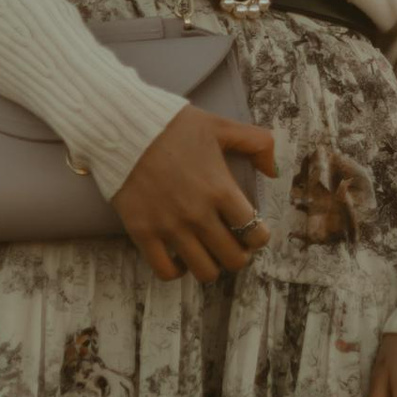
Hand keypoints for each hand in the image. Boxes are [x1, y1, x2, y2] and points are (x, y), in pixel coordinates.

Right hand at [111, 103, 277, 281]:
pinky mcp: (142, 232)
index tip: (252, 230)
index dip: (259, 236)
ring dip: (212, 265)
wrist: (122, 126)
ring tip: (209, 252)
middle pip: (233, 259)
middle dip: (239, 254)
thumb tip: (274, 170)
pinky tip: (180, 258)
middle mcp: (198, 214)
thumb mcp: (221, 126)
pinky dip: (177, 271)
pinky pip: (165, 271)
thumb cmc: (173, 125)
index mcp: (220, 189)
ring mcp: (169, 226)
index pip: (255, 233)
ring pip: (204, 272)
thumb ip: (257, 143)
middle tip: (233, 243)